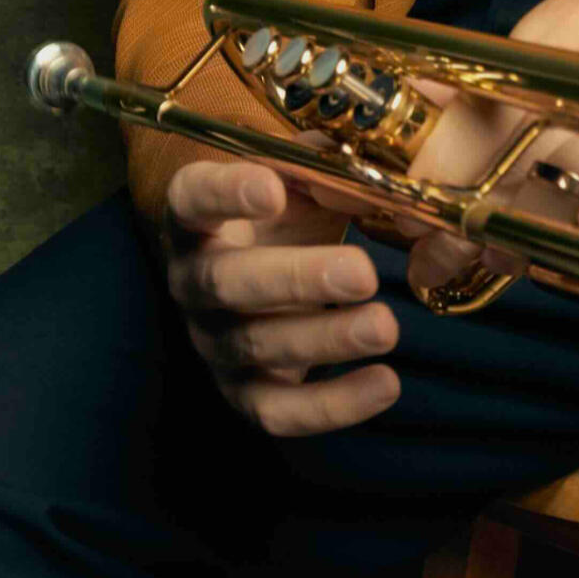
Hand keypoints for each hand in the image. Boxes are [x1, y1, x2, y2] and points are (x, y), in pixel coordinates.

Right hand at [162, 158, 400, 436]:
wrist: (274, 270)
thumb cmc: (289, 214)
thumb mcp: (304, 179)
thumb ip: (330, 167)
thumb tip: (369, 174)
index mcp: (196, 215)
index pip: (193, 197)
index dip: (226, 194)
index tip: (274, 188)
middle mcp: (193, 280)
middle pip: (227, 283)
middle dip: (297, 279)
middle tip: (362, 274)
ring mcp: (214, 342)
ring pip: (257, 347)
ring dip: (325, 339)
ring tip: (386, 327)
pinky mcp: (243, 393)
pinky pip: (278, 411)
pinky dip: (332, 404)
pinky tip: (385, 383)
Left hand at [402, 0, 578, 298]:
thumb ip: (515, 78)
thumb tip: (430, 105)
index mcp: (563, 26)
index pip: (475, 91)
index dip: (433, 151)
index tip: (398, 198)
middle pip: (508, 136)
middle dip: (462, 203)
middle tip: (430, 257)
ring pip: (569, 164)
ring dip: (531, 222)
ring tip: (496, 257)